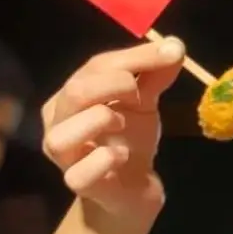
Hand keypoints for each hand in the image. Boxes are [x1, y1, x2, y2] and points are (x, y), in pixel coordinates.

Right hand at [41, 40, 185, 216]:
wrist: (132, 188)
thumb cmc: (129, 138)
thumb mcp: (143, 102)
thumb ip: (155, 74)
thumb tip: (174, 45)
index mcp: (71, 94)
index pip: (96, 65)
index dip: (134, 57)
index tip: (171, 53)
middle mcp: (58, 122)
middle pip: (76, 92)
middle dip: (114, 85)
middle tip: (138, 94)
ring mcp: (64, 155)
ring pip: (63, 134)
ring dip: (100, 120)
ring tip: (123, 124)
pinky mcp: (77, 184)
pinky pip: (79, 173)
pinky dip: (104, 159)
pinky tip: (121, 155)